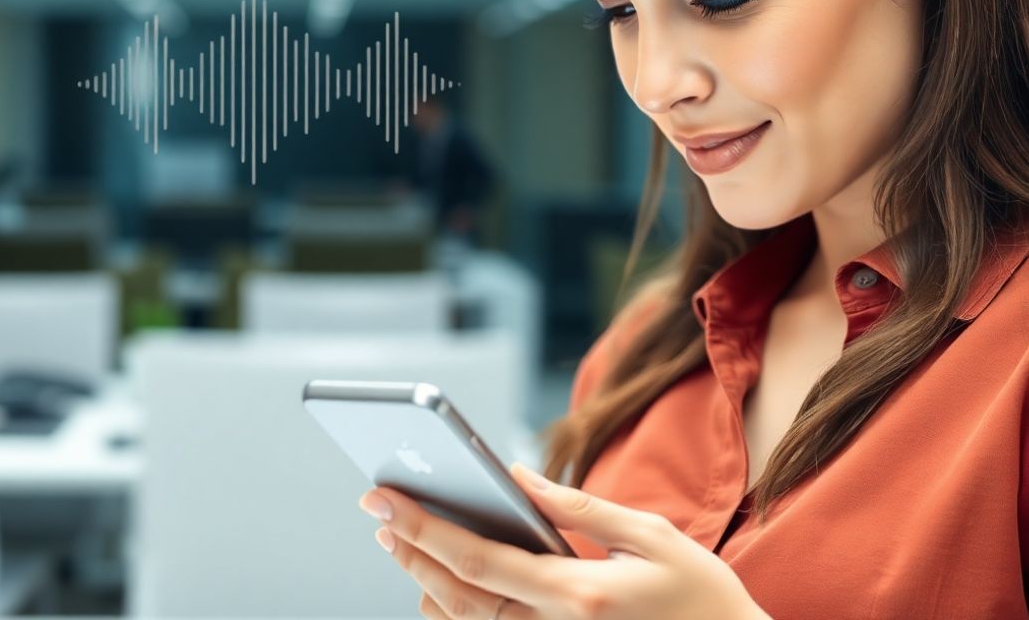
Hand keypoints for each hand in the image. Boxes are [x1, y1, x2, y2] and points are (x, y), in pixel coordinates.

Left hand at [358, 462, 769, 619]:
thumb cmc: (701, 595)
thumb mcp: (650, 535)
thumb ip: (577, 505)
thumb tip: (516, 472)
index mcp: (579, 595)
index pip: (479, 560)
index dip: (422, 528)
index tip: (382, 499)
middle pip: (457, 595)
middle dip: (410, 551)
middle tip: (376, 511)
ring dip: (425, 582)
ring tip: (399, 540)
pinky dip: (456, 610)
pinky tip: (439, 583)